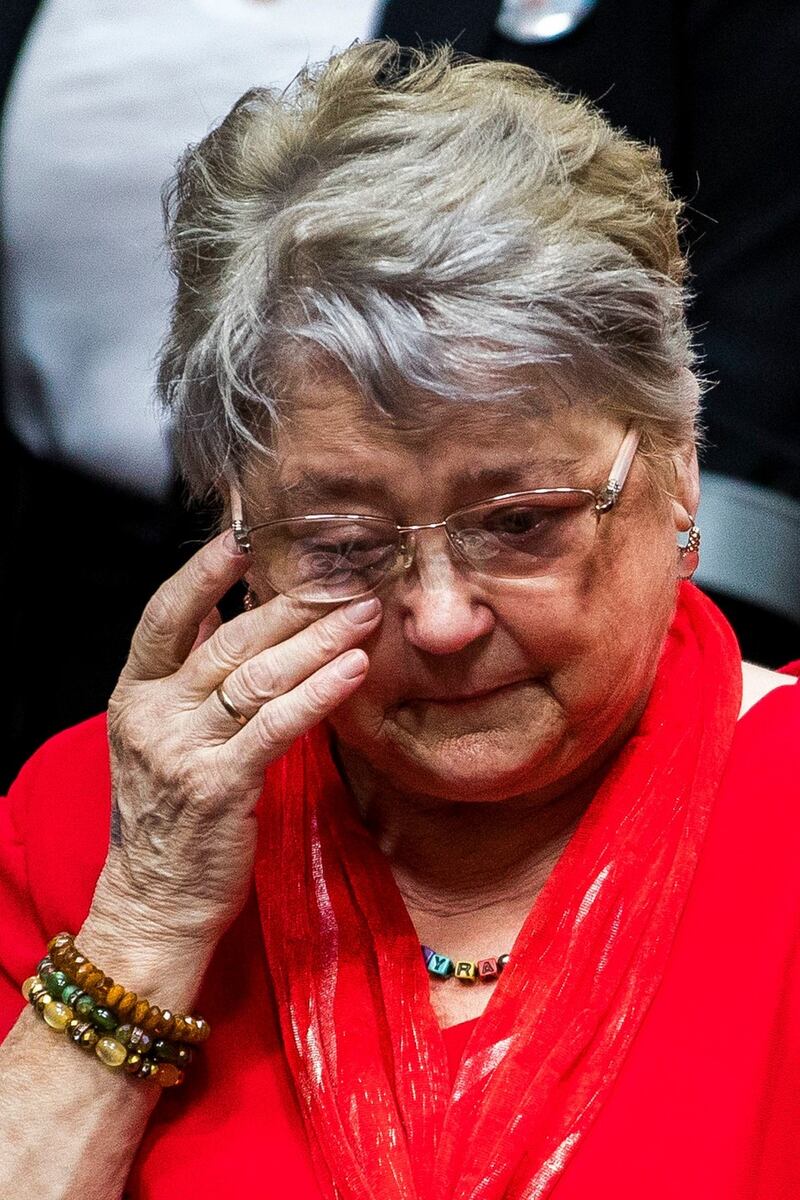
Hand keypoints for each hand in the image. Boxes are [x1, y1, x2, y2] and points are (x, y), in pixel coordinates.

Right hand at [91, 531, 381, 955]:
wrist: (153, 905)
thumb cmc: (168, 818)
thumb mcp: (157, 738)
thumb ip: (185, 678)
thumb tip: (221, 615)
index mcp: (134, 695)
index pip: (164, 617)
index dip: (203, 574)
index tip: (245, 538)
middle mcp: (153, 715)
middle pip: (228, 640)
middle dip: (291, 603)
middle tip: (343, 577)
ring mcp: (183, 750)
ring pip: (259, 676)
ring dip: (318, 639)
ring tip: (363, 612)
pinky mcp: (221, 786)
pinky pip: (278, 725)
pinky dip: (320, 691)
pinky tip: (355, 668)